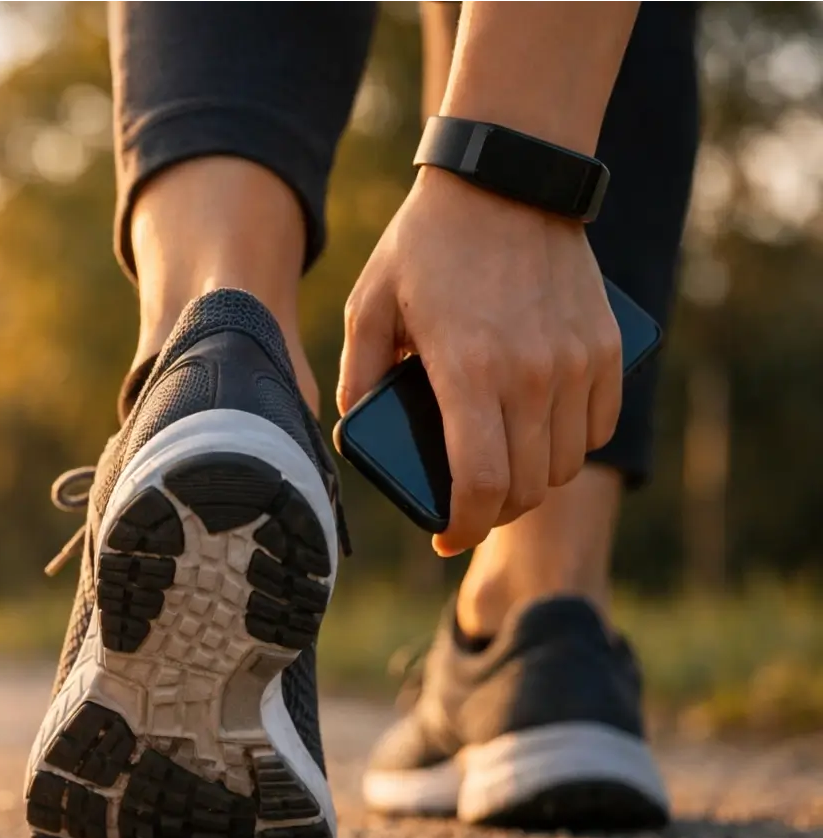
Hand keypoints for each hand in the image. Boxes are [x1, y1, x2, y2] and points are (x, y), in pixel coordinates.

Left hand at [337, 167, 621, 555]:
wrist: (508, 180)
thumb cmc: (428, 244)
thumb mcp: (370, 303)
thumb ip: (358, 371)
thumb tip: (353, 429)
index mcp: (469, 371)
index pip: (481, 486)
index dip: (464, 527)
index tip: (445, 537)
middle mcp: (532, 374)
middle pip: (526, 488)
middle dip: (493, 513)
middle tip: (467, 508)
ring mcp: (575, 361)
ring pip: (564, 464)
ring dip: (533, 483)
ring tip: (502, 474)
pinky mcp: (605, 347)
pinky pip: (598, 425)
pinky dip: (571, 446)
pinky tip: (540, 439)